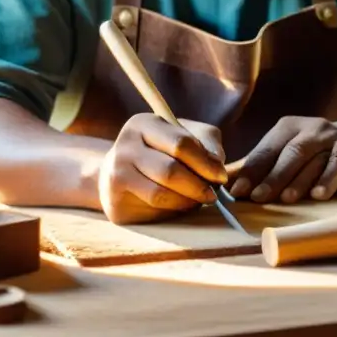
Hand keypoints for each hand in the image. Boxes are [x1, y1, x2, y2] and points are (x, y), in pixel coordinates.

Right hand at [98, 113, 227, 224]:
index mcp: (143, 124)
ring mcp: (115, 176)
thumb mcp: (185, 137)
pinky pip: (151, 212)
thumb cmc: (160, 152)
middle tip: (212, 195)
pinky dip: (172, 212)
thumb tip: (217, 167)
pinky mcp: (115, 204)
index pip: (181, 143)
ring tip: (197, 200)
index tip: (221, 176)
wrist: (118, 174)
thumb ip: (207, 145)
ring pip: (160, 195)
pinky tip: (178, 206)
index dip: (206, 163)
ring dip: (187, 201)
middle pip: (170, 171)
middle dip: (198, 186)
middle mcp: (124, 146)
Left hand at [228, 116, 336, 203]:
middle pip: (298, 153)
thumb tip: (227, 183)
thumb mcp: (288, 147)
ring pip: (333, 161)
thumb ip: (261, 163)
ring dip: (322, 178)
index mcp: (294, 127)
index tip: (239, 191)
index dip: (254, 170)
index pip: (271, 149)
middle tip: (263, 197)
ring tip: (311, 196)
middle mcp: (320, 132)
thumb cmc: (315, 149)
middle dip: (280, 176)